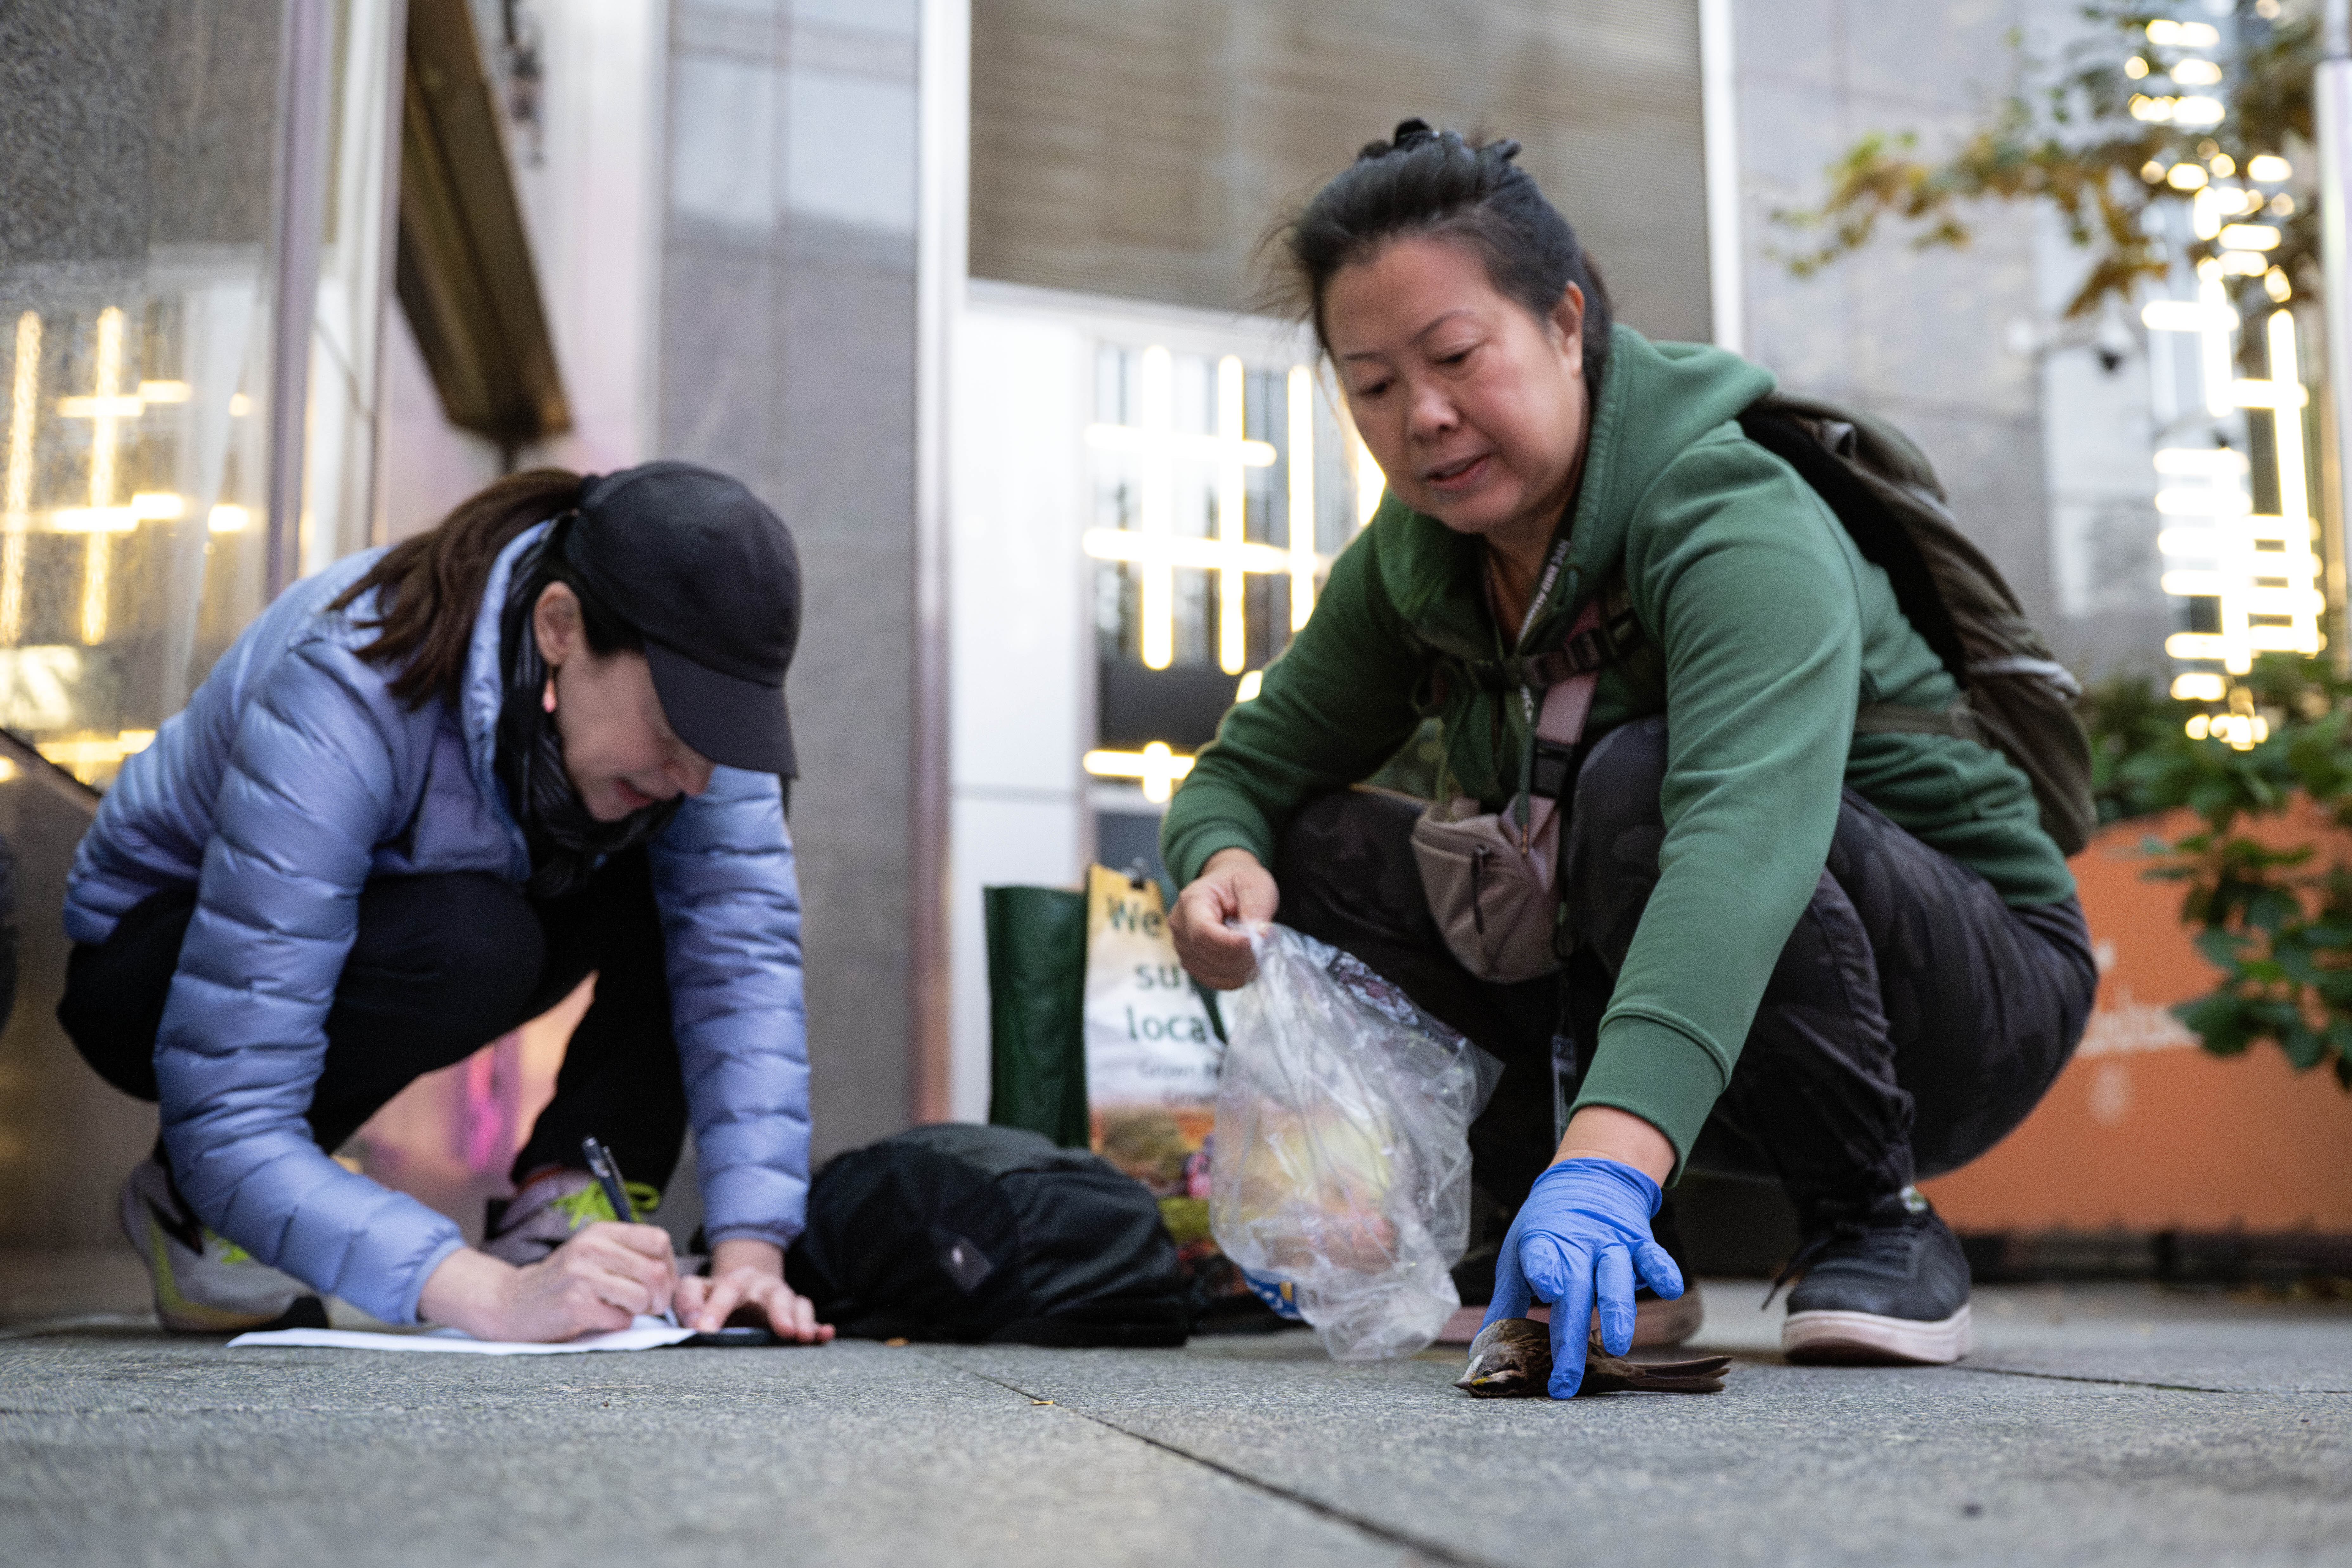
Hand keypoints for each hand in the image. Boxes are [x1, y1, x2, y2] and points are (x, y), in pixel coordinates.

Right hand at [418, 1220, 677, 1341]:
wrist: (513, 1302)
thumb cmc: (562, 1281)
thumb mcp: (593, 1253)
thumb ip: (628, 1254)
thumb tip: (671, 1272)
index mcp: (601, 1232)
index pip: (658, 1240)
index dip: (669, 1265)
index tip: (662, 1281)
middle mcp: (592, 1248)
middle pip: (656, 1271)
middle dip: (661, 1295)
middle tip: (651, 1305)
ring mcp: (582, 1276)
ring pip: (642, 1297)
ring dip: (639, 1311)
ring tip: (621, 1308)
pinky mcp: (576, 1306)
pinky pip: (620, 1319)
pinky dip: (617, 1323)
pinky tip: (599, 1317)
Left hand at [675, 1238, 834, 1343]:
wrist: (742, 1284)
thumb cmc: (714, 1295)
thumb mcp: (695, 1292)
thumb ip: (688, 1303)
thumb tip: (693, 1324)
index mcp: (735, 1280)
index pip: (727, 1290)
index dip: (716, 1309)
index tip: (706, 1331)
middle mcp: (762, 1286)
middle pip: (773, 1294)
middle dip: (780, 1312)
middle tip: (785, 1331)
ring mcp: (782, 1297)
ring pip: (796, 1303)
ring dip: (801, 1320)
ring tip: (805, 1337)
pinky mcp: (795, 1312)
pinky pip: (810, 1316)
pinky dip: (818, 1325)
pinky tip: (825, 1334)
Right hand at [1169, 847, 1278, 988]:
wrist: (1226, 887)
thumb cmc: (1239, 882)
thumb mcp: (1254, 885)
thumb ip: (1257, 908)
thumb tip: (1260, 936)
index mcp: (1191, 900)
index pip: (1203, 933)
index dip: (1232, 944)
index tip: (1256, 942)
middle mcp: (1180, 926)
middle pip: (1208, 955)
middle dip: (1241, 956)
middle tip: (1263, 944)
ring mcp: (1182, 947)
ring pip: (1212, 972)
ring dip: (1240, 967)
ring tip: (1254, 948)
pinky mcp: (1192, 963)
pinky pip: (1214, 981)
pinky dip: (1235, 975)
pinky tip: (1244, 959)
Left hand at [1482, 1157, 1682, 1398]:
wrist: (1585, 1182)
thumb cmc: (1545, 1230)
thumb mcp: (1517, 1257)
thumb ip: (1505, 1305)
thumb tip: (1481, 1354)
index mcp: (1541, 1242)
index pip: (1539, 1255)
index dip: (1543, 1270)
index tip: (1546, 1290)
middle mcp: (1578, 1243)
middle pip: (1576, 1290)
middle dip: (1571, 1338)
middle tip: (1567, 1379)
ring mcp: (1611, 1243)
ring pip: (1615, 1277)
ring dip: (1617, 1311)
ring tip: (1617, 1346)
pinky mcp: (1639, 1242)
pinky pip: (1653, 1256)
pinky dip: (1662, 1271)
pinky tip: (1670, 1288)